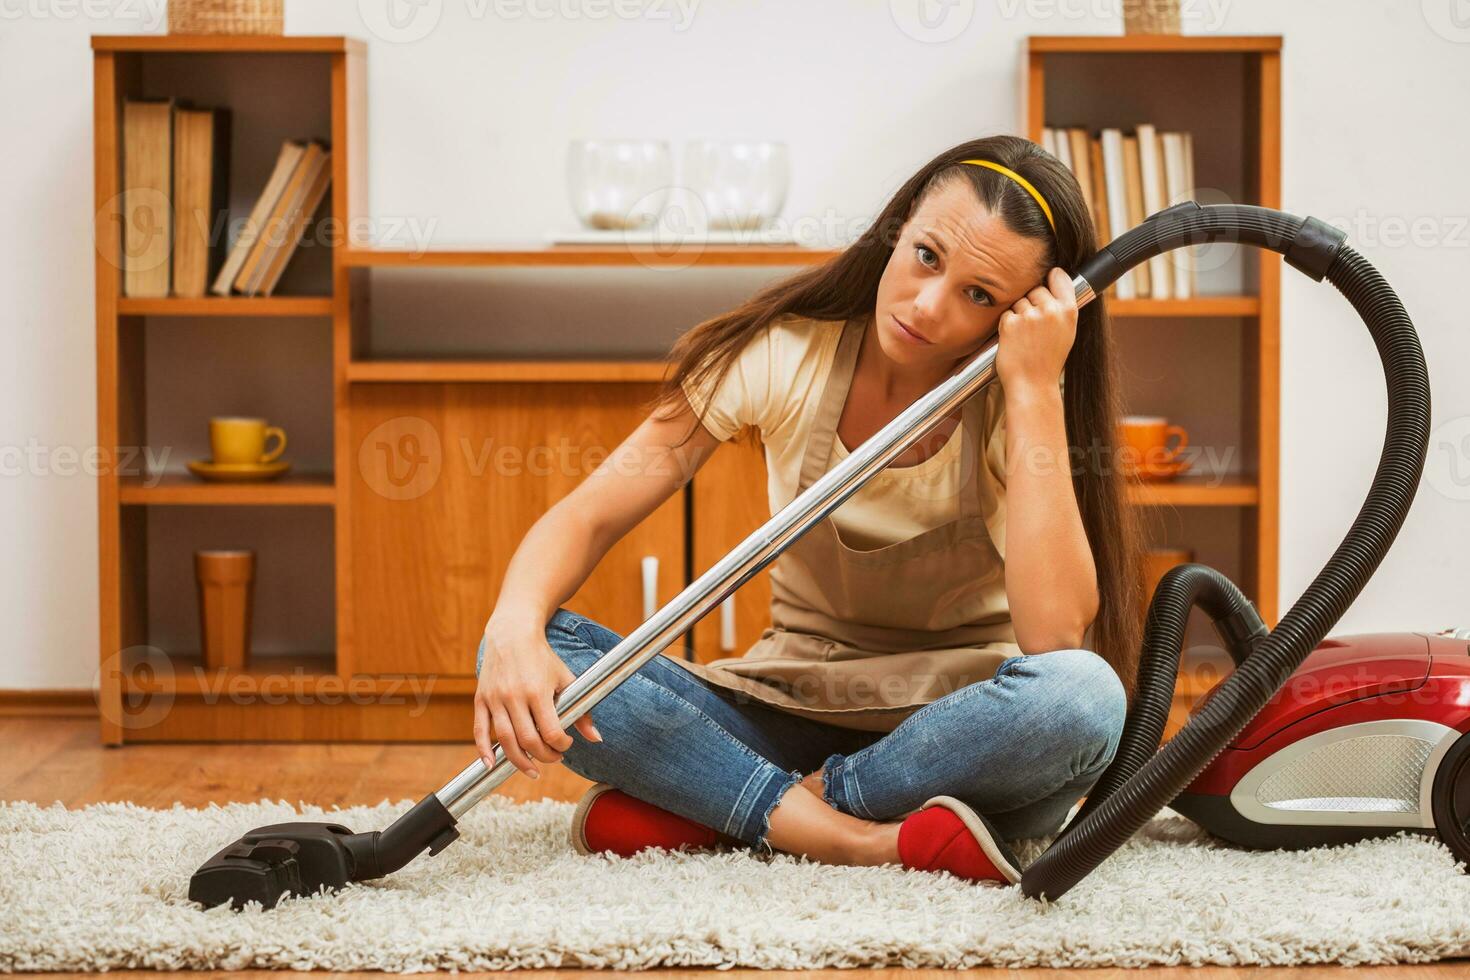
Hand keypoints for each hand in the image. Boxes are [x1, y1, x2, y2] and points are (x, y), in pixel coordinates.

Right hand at [474, 617, 602, 778]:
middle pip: (528, 741)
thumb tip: (596, 739)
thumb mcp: (566, 679)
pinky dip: (483, 751)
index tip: (566, 744)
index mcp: (538, 692)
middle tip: (553, 757)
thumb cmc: (543, 658)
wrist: (512, 633)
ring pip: (505, 741)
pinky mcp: (481, 699)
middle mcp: (514, 696)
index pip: (550, 732)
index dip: (561, 745)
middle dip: (544, 756)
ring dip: (519, 761)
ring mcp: (495, 699)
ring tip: (532, 770)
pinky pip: (479, 730)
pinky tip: (491, 765)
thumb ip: (581, 711)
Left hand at [995, 266, 1076, 395]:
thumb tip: (1055, 281)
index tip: (1048, 280)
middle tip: (1034, 327)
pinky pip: (1006, 313)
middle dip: (1032, 303)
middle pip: (1035, 289)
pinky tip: (1015, 341)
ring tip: (1026, 337)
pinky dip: (1007, 325)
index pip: (1059, 276)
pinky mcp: (1011, 323)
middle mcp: (1051, 311)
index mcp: (1069, 311)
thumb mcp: (1067, 333)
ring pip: (1019, 301)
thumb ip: (1063, 309)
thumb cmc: (1048, 361)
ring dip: (1019, 315)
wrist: (1033, 385)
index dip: (1051, 277)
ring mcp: (1030, 316)